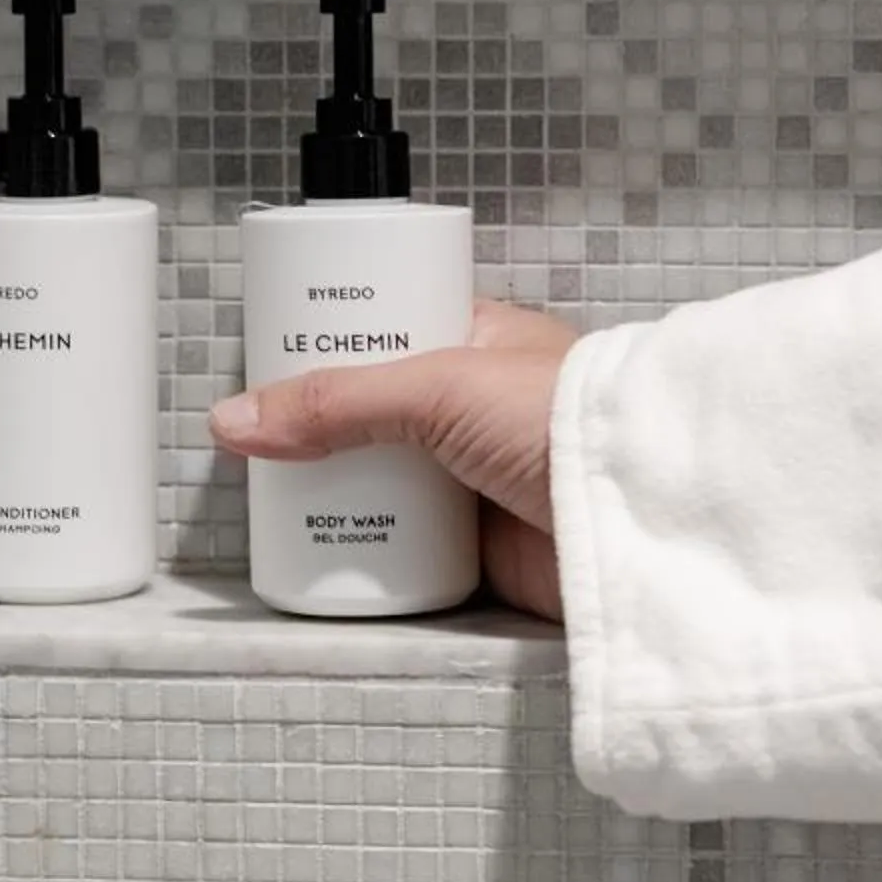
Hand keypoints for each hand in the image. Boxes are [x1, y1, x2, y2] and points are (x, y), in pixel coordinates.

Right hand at [209, 298, 575, 620]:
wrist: (644, 518)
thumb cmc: (566, 422)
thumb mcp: (437, 388)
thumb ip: (336, 402)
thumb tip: (237, 420)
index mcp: (474, 342)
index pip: (385, 331)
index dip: (329, 344)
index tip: (271, 359)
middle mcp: (473, 407)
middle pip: (373, 415)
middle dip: (322, 431)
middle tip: (259, 442)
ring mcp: (475, 476)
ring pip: (386, 480)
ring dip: (339, 492)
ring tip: (274, 499)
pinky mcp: (480, 544)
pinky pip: (408, 544)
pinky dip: (370, 548)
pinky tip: (324, 549)